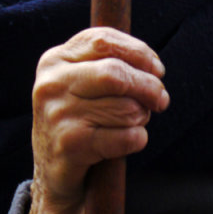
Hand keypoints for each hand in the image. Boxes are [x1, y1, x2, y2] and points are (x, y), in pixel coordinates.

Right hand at [26, 27, 168, 213]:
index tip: (158, 69)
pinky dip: (137, 139)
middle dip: (149, 86)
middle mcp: (51, 84)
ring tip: (133, 123)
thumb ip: (112, 62)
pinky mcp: (69, 146)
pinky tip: (128, 141)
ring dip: (141, 117)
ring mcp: (58, 115)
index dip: (139, 52)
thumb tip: (155, 69)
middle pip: (116, 73)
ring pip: (126, 107)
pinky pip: (125, 137)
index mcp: (55, 60)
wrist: (54, 173)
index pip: (104, 41)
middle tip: (161, 100)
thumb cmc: (80, 117)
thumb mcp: (84, 81)